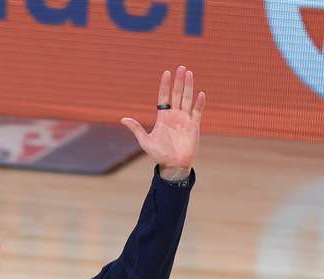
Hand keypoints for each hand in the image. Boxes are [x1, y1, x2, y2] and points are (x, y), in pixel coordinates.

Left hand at [121, 66, 204, 180]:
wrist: (173, 165)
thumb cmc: (159, 154)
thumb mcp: (145, 141)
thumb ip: (136, 129)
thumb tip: (123, 119)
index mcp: (163, 117)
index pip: (164, 97)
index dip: (165, 85)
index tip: (166, 72)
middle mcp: (174, 116)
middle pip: (177, 94)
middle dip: (179, 81)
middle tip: (181, 67)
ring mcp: (185, 119)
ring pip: (187, 99)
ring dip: (188, 86)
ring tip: (189, 73)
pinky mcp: (194, 126)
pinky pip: (197, 112)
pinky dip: (199, 103)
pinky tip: (200, 94)